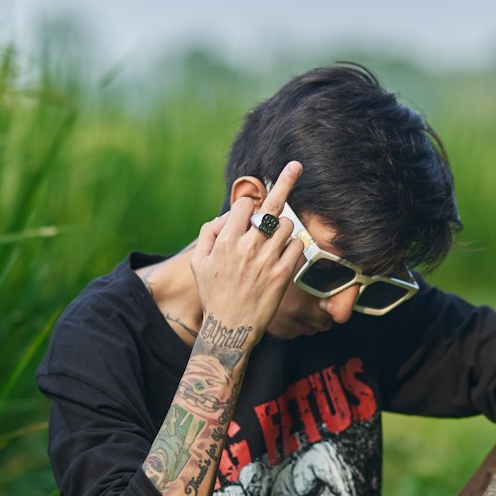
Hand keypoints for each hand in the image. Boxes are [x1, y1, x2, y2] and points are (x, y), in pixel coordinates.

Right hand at [191, 162, 305, 346]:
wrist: (230, 329)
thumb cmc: (214, 295)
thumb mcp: (199, 263)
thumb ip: (208, 234)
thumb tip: (226, 216)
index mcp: (226, 240)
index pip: (245, 205)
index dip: (249, 207)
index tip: (252, 212)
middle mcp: (247, 246)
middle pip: (272, 205)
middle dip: (285, 181)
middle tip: (296, 165)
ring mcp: (267, 260)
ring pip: (287, 225)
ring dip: (284, 228)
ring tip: (276, 242)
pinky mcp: (283, 275)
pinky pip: (297, 248)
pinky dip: (293, 248)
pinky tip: (284, 257)